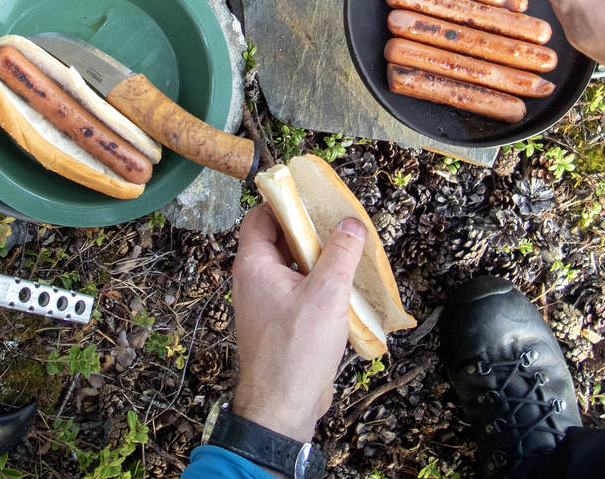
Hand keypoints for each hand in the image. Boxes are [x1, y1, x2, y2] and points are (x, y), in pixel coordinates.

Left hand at [228, 203, 365, 442]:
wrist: (282, 407)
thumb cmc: (295, 350)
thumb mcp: (326, 294)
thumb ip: (340, 254)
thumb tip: (350, 224)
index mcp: (254, 265)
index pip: (260, 217)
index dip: (284, 202)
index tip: (311, 196)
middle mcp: (254, 281)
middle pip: (279, 241)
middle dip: (308, 231)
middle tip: (338, 224)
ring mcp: (266, 304)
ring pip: (291, 268)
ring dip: (317, 261)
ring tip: (348, 254)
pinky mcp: (280, 324)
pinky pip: (298, 293)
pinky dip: (318, 286)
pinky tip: (344, 290)